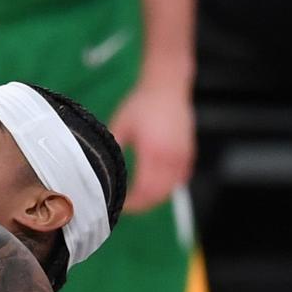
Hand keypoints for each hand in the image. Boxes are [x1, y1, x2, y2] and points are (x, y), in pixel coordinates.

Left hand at [108, 81, 194, 213]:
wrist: (167, 85)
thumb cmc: (142, 103)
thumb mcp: (120, 125)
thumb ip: (114, 150)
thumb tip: (102, 171)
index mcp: (152, 150)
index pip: (144, 189)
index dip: (134, 203)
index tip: (122, 205)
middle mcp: (170, 156)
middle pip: (158, 194)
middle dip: (143, 205)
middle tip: (128, 206)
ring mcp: (182, 156)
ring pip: (170, 189)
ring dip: (155, 198)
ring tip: (140, 200)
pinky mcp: (189, 153)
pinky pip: (179, 179)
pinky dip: (168, 187)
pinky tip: (156, 188)